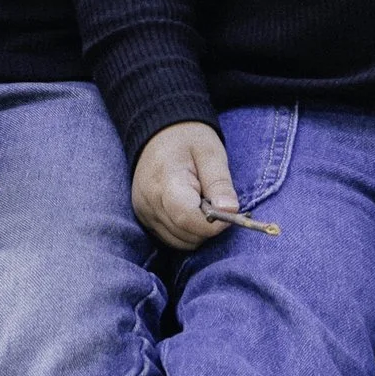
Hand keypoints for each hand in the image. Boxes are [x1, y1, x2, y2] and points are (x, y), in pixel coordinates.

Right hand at [132, 120, 239, 247]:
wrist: (158, 133)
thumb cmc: (188, 139)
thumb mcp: (211, 153)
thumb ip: (220, 183)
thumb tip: (230, 212)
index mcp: (165, 182)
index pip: (188, 218)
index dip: (213, 223)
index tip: (228, 211)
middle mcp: (149, 202)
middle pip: (186, 234)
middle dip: (208, 226)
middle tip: (215, 201)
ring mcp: (144, 212)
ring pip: (180, 241)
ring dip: (198, 231)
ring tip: (201, 203)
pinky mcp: (144, 218)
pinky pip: (171, 238)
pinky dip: (186, 231)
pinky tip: (190, 210)